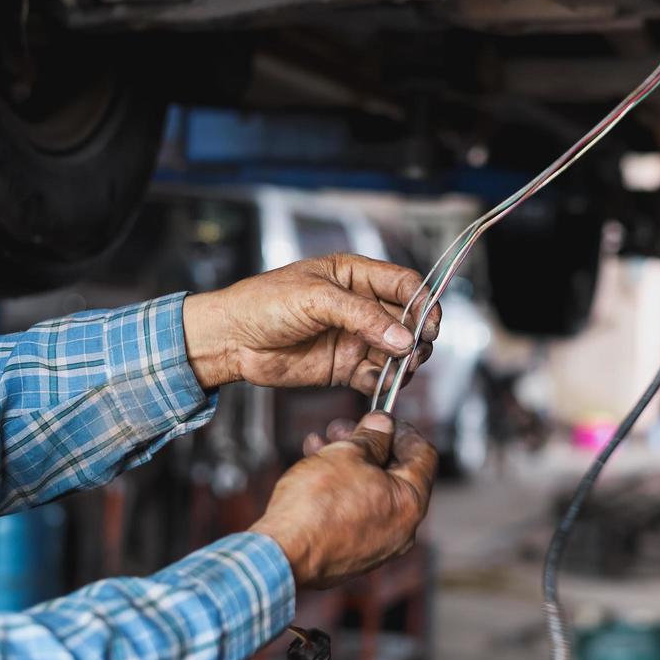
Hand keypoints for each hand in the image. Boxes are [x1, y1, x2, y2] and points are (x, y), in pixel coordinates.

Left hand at [182, 254, 441, 394]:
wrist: (230, 340)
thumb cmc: (262, 304)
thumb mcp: (315, 299)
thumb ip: (362, 316)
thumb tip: (402, 338)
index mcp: (355, 276)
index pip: (405, 284)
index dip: (424, 303)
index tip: (429, 326)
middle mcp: (360, 306)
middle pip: (407, 320)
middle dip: (417, 338)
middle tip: (414, 354)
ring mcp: (354, 337)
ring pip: (397, 351)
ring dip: (404, 363)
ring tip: (399, 371)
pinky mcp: (344, 366)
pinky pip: (376, 376)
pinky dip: (384, 382)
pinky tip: (379, 384)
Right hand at [252, 412, 437, 589]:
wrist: (283, 554)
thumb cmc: (316, 505)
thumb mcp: (347, 453)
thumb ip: (372, 436)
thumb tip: (382, 426)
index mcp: (411, 503)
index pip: (423, 455)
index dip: (402, 431)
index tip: (381, 420)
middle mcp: (402, 529)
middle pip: (395, 474)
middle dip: (368, 445)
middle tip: (342, 429)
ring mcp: (379, 546)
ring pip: (371, 493)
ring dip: (349, 464)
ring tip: (320, 445)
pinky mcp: (354, 555)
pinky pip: (357, 514)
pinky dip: (342, 491)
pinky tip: (316, 472)